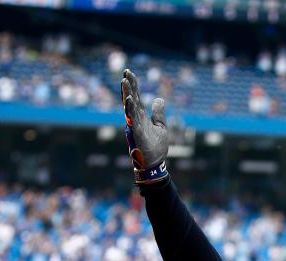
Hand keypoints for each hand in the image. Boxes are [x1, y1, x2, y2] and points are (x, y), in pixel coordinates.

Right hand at [120, 69, 169, 184]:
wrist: (155, 163)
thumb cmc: (156, 147)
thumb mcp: (161, 127)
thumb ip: (158, 113)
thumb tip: (159, 99)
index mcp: (141, 116)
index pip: (136, 97)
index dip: (133, 85)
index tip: (128, 72)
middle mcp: (136, 119)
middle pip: (131, 98)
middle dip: (128, 85)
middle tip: (125, 72)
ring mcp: (135, 125)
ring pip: (129, 107)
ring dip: (127, 94)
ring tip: (124, 81)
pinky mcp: (137, 133)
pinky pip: (132, 119)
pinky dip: (130, 109)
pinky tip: (129, 99)